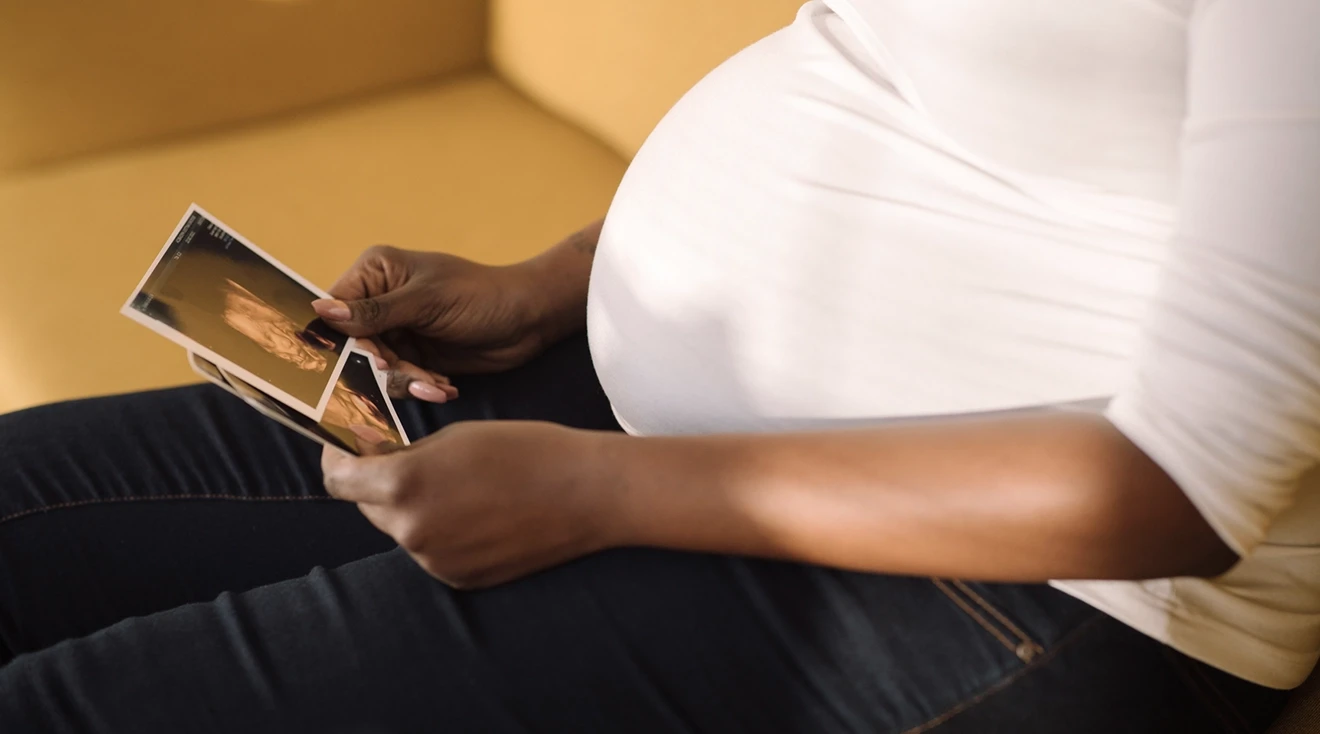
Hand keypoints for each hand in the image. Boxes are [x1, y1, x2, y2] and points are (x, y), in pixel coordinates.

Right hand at [311, 246, 551, 401]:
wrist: (529, 319)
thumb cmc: (480, 295)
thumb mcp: (427, 301)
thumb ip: (375, 312)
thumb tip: (321, 310)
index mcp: (376, 272)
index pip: (338, 309)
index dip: (344, 340)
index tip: (368, 361)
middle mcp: (380, 301)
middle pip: (355, 347)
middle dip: (385, 369)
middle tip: (415, 379)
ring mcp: (398, 331)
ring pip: (378, 370)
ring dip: (408, 383)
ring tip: (438, 386)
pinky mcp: (416, 356)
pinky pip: (402, 381)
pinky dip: (421, 388)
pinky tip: (446, 387)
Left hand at [322, 421, 617, 587]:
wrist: (586, 493)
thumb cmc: (525, 450)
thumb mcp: (455, 436)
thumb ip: (405, 452)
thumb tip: (369, 456)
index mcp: (403, 484)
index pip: (337, 479)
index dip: (336, 458)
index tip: (346, 447)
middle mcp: (410, 530)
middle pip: (368, 506)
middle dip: (380, 483)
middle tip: (412, 460)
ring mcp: (434, 561)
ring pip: (404, 529)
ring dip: (415, 509)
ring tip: (463, 488)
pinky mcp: (459, 580)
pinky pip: (433, 552)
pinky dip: (443, 532)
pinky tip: (481, 514)